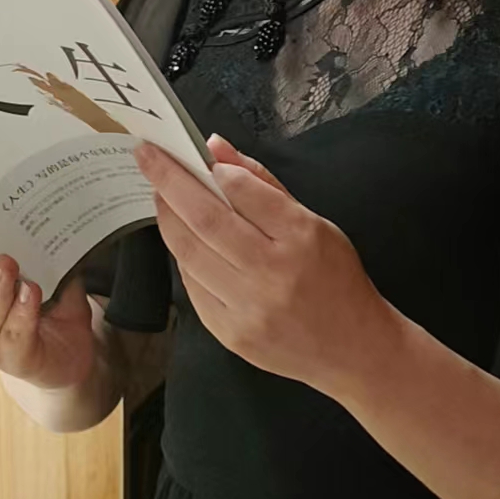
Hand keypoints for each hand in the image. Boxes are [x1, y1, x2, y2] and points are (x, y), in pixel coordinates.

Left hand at [134, 133, 396, 400]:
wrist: (353, 350)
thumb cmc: (335, 277)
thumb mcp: (314, 222)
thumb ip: (262, 184)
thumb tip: (215, 148)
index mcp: (301, 238)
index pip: (246, 192)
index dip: (215, 170)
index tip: (192, 153)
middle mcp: (272, 274)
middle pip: (206, 219)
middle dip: (169, 182)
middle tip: (146, 156)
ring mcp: (248, 308)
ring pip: (190, 253)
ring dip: (167, 218)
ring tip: (159, 194)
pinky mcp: (230, 335)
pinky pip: (193, 286)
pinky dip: (183, 256)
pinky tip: (182, 238)